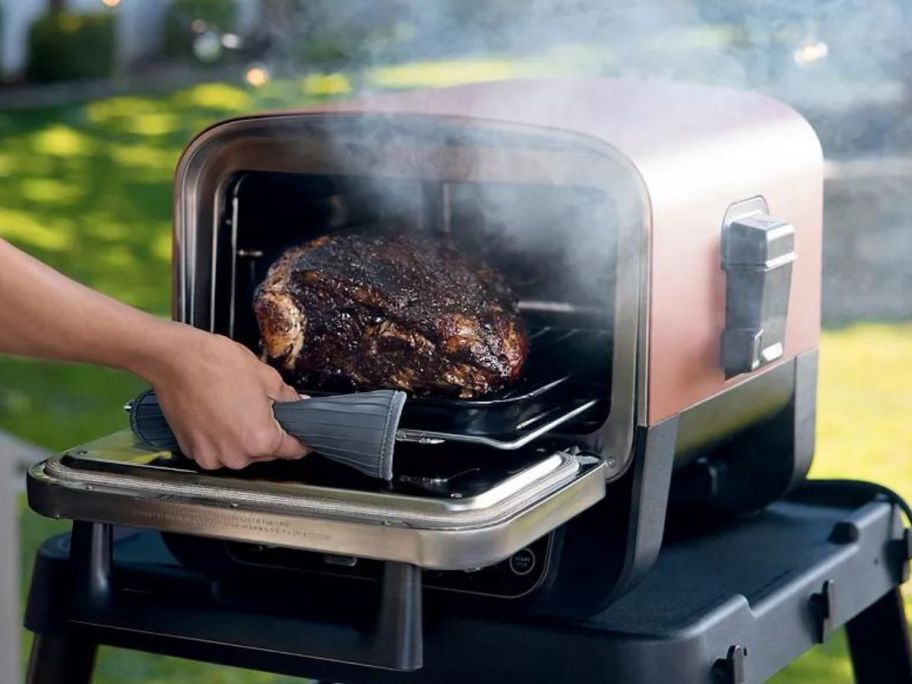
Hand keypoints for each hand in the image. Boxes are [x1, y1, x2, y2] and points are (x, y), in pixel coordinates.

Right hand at [141, 322, 309, 469]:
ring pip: (240, 452)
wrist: (174, 359)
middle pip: (266, 452)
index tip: (302, 434)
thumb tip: (298, 405)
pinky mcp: (192, 451)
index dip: (301, 440)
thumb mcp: (266, 377)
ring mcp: (211, 456)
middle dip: (269, 434)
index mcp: (260, 440)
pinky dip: (220, 437)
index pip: (293, 450)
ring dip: (243, 437)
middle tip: (263, 409)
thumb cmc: (217, 364)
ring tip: (236, 408)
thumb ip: (287, 398)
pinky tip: (218, 414)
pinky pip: (217, 449)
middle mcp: (236, 456)